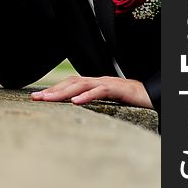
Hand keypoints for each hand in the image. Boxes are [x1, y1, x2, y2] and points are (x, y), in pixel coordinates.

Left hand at [31, 75, 152, 108]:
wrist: (152, 94)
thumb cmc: (131, 99)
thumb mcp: (108, 102)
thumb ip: (93, 103)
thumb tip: (75, 107)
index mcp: (94, 84)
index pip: (70, 84)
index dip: (53, 90)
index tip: (37, 97)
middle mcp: (98, 80)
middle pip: (71, 82)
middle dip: (52, 90)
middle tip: (35, 98)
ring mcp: (107, 83)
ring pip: (81, 84)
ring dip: (63, 92)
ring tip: (48, 99)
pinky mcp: (117, 88)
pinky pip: (99, 91)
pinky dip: (86, 95)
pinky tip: (75, 102)